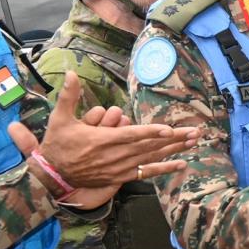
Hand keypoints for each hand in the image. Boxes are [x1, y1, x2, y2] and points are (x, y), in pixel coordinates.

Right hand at [10, 72, 195, 186]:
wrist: (52, 175)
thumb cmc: (57, 145)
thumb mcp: (59, 118)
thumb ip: (68, 95)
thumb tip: (71, 72)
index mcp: (102, 140)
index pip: (131, 136)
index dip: (150, 133)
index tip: (169, 129)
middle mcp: (115, 156)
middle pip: (149, 146)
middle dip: (174, 139)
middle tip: (196, 132)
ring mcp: (120, 168)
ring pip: (152, 158)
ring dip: (174, 150)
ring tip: (194, 142)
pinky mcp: (121, 176)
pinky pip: (146, 173)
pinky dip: (164, 169)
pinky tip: (181, 165)